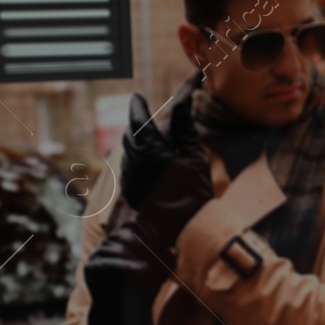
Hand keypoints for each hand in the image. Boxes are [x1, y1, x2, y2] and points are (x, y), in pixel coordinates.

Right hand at [83, 221, 168, 324]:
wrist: (124, 312)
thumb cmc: (142, 288)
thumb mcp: (157, 268)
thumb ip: (162, 253)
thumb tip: (173, 247)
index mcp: (121, 240)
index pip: (133, 223)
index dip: (149, 231)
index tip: (164, 245)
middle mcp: (107, 244)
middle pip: (124, 233)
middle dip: (144, 243)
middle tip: (160, 254)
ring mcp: (97, 255)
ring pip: (116, 246)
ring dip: (137, 254)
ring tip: (153, 265)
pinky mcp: (91, 269)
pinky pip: (107, 262)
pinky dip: (126, 265)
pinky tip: (142, 270)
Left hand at [119, 92, 212, 253]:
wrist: (182, 228)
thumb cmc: (194, 192)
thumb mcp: (196, 158)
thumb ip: (186, 130)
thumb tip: (181, 106)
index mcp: (151, 149)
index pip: (139, 119)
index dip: (138, 106)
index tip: (137, 97)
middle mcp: (135, 159)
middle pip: (130, 133)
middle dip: (137, 124)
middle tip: (144, 116)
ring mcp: (129, 175)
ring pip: (128, 150)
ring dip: (137, 142)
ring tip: (149, 140)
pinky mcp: (128, 188)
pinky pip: (129, 166)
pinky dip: (136, 158)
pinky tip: (149, 163)